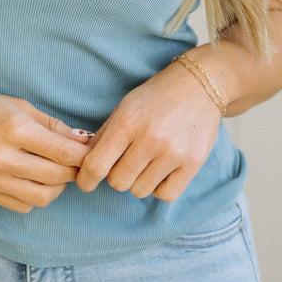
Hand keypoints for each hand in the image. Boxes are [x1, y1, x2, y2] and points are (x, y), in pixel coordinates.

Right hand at [0, 85, 91, 213]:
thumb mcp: (18, 105)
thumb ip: (51, 125)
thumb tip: (82, 140)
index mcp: (14, 129)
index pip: (63, 151)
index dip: (84, 155)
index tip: (94, 152)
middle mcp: (4, 157)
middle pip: (56, 176)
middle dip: (74, 171)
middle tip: (79, 162)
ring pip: (42, 197)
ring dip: (57, 187)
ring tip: (57, 172)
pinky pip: (22, 206)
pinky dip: (36, 197)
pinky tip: (35, 180)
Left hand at [74, 60, 222, 201]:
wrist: (198, 86)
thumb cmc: (156, 96)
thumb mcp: (125, 107)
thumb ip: (104, 135)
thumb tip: (83, 163)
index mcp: (127, 121)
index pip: (96, 164)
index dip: (86, 179)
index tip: (85, 182)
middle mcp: (150, 138)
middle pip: (118, 182)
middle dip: (116, 175)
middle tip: (124, 161)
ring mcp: (173, 153)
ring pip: (140, 191)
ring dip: (138, 181)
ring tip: (146, 161)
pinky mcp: (192, 164)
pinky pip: (165, 195)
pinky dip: (159, 187)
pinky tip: (160, 170)